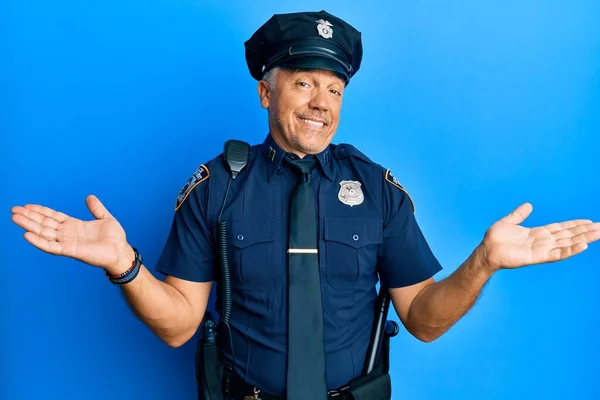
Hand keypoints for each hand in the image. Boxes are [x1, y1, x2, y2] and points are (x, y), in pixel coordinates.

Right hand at [11, 195, 133, 272]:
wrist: (121, 251)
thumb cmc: (115, 238)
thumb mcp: (105, 218)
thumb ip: (96, 208)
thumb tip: (89, 197)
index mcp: (74, 225)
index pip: (52, 216)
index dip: (40, 211)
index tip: (27, 205)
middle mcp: (67, 233)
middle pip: (44, 223)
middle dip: (29, 216)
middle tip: (13, 209)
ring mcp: (67, 242)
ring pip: (43, 233)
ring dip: (29, 225)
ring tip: (15, 218)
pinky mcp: (70, 250)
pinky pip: (51, 246)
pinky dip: (39, 241)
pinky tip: (27, 234)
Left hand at [481, 203, 599, 271]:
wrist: (486, 251)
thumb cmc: (495, 239)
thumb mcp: (508, 222)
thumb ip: (519, 215)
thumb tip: (528, 205)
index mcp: (537, 233)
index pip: (561, 228)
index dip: (575, 224)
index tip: (589, 221)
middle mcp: (542, 242)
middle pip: (568, 235)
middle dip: (585, 231)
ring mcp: (541, 249)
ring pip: (567, 243)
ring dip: (583, 239)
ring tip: (598, 234)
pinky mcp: (537, 257)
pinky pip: (557, 253)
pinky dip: (570, 250)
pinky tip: (583, 246)